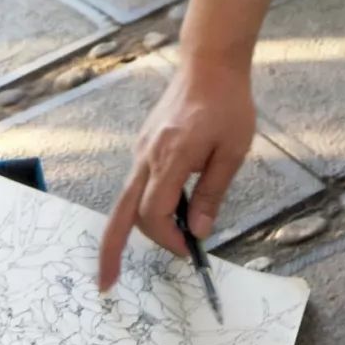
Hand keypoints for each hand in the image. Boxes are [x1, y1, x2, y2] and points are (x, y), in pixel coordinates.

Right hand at [98, 59, 255, 289]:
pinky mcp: (144, 143)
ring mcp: (141, 148)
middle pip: (123, 213)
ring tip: (146, 250)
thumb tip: (198, 231)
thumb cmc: (228, 104)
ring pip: (126, 198)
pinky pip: (136, 181)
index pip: (154, 214)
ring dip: (133, 226)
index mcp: (171, 157)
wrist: (210, 63)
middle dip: (113, 250)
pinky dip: (143, 204)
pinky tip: (167, 211)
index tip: (189, 250)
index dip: (168, 239)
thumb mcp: (233, 151)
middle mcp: (147, 155)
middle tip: (110, 280)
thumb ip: (212, 192)